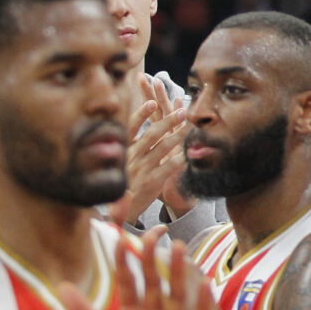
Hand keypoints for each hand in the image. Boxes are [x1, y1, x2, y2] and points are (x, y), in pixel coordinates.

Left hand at [61, 227, 216, 309]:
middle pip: (154, 281)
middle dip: (152, 259)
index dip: (124, 261)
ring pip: (176, 293)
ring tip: (180, 248)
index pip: (128, 281)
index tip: (120, 238)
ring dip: (178, 272)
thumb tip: (62, 286)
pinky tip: (204, 284)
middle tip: (153, 234)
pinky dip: (201, 303)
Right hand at [107, 77, 188, 226]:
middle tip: (182, 112)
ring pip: (163, 148)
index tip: (152, 102)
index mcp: (123, 148)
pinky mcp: (152, 181)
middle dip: (169, 121)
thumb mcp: (123, 157)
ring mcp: (142, 168)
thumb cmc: (125, 177)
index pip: (131, 127)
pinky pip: (169, 167)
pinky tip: (189, 152)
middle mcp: (131, 156)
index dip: (142, 114)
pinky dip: (180, 158)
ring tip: (190, 127)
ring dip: (179, 136)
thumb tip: (142, 122)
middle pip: (152, 134)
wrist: (120, 207)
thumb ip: (132, 140)